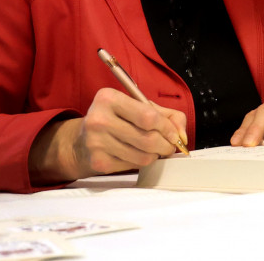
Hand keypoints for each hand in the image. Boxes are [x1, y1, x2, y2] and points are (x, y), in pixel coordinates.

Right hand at [29, 87, 187, 182]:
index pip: (148, 116)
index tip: (174, 134)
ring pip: (142, 155)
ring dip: (155, 155)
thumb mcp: (137, 107)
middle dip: (166, 145)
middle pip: (147, 138)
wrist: (81, 142)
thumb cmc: (116, 120)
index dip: (167, 128)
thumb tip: (182, 135)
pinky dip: (141, 162)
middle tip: (169, 146)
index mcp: (108, 98)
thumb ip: (166, 115)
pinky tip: (137, 155)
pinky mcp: (98, 162)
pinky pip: (132, 166)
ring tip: (154, 150)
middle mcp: (99, 119)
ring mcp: (96, 142)